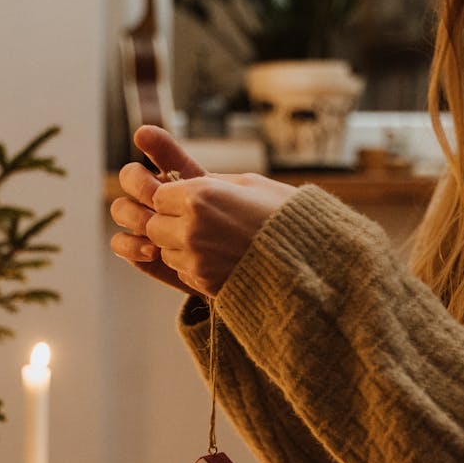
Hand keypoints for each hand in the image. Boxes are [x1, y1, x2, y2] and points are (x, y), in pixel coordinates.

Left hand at [110, 125, 294, 295]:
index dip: (173, 198)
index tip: (190, 201)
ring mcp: (195, 259)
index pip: (158, 195)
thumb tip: (180, 179)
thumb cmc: (284, 215)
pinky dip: (194, 266)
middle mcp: (190, 228)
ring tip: (215, 242)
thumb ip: (208, 182)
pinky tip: (222, 260)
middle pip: (154, 226)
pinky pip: (183, 272)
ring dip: (180, 246)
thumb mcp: (248, 184)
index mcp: (199, 196)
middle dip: (169, 223)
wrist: (309, 260)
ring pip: (166, 251)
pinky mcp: (203, 284)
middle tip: (198, 223)